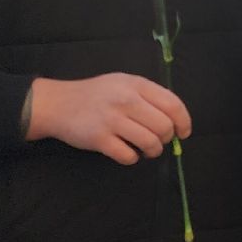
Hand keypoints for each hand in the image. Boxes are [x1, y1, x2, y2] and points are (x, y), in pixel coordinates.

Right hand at [26, 73, 192, 165]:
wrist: (58, 104)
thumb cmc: (97, 95)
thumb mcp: (124, 83)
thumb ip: (149, 96)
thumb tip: (176, 120)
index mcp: (136, 84)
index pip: (173, 104)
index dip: (184, 122)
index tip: (183, 133)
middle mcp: (126, 100)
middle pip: (164, 126)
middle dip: (166, 138)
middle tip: (158, 140)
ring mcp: (112, 120)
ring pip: (150, 143)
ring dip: (153, 150)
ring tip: (146, 149)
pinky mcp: (99, 139)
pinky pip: (128, 156)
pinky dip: (133, 158)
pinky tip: (127, 152)